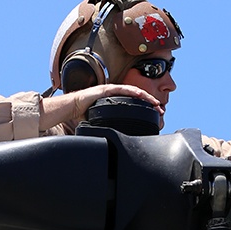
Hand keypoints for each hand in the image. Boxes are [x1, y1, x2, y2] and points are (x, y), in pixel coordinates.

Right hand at [40, 82, 163, 129]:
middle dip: (150, 103)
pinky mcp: (105, 90)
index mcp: (114, 102)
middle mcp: (114, 95)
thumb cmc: (82, 115)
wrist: (69, 108)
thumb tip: (115, 140)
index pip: (133, 103)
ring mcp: (110, 91)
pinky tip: (142, 94)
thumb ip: (108, 126)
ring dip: (145, 97)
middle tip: (160, 110)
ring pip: (133, 92)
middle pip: (136, 97)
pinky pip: (122, 89)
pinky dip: (133, 91)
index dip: (145, 107)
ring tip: (155, 103)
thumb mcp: (100, 122)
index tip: (155, 114)